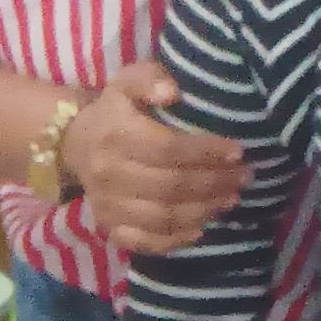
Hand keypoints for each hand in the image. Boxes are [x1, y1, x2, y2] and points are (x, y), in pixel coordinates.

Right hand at [62, 66, 244, 253]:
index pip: (168, 149)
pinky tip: (201, 229)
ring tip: (231, 199)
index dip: (206, 152)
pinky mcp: (107, 226)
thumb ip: (149, 78)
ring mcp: (106, 205)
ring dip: (202, 211)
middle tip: (244, 177)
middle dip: (213, 183)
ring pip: (161, 216)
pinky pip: (142, 241)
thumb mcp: (128, 80)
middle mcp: (108, 173)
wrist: (76, 143)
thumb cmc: (116, 109)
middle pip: (169, 186)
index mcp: (115, 135)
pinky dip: (174, 240)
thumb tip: (172, 92)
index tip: (238, 152)